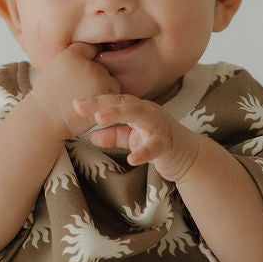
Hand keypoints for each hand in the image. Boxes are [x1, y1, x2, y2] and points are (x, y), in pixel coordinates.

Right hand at [30, 44, 120, 140]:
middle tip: (81, 93)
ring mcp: (97, 80)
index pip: (89, 48)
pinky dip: (107, 105)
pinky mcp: (105, 97)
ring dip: (104, 92)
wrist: (43, 121)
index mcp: (71, 55)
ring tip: (87, 103)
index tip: (83, 73)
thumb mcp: (53, 70)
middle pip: (102, 68)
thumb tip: (91, 57)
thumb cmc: (47, 99)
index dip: (89, 60)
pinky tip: (93, 110)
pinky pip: (114, 98)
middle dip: (96, 79)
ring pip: (112, 82)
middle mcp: (86, 64)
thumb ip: (73, 61)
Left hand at [72, 93, 201, 181]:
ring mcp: (158, 126)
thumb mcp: (132, 138)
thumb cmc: (158, 142)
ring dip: (119, 115)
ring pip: (138, 116)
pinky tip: (132, 159)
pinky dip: (144, 152)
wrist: (188, 156)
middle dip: (101, 103)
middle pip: (122, 103)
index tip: (74, 104)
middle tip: (79, 106)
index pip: (113, 102)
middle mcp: (147, 112)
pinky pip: (154, 146)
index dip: (94, 102)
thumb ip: (114, 134)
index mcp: (137, 109)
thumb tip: (92, 135)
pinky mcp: (167, 144)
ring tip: (99, 118)